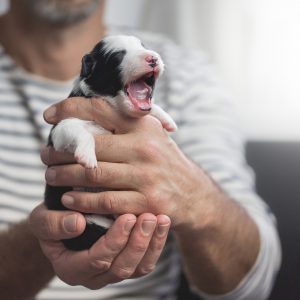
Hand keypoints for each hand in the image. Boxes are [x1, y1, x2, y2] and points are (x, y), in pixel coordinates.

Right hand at [29, 203, 169, 288]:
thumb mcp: (43, 219)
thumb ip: (52, 224)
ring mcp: (113, 271)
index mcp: (71, 268)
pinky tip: (163, 222)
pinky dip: (157, 243)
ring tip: (160, 219)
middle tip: (147, 217)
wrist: (67, 221)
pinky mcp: (128, 263)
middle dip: (137, 243)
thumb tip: (77, 223)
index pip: (96, 261)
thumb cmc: (54, 219)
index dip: (113, 241)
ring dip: (151, 244)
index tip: (127, 217)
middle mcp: (94, 276)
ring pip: (138, 268)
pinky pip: (146, 261)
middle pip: (121, 268)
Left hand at [42, 97, 211, 228]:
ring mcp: (147, 176)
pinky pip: (105, 201)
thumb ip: (125, 126)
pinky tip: (68, 199)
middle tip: (44, 155)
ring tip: (50, 175)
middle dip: (60, 151)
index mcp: (145, 126)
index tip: (49, 116)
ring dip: (64, 176)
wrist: (194, 196)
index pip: (102, 109)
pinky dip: (82, 201)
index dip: (71, 109)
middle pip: (92, 146)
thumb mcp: (153, 137)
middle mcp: (146, 148)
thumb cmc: (164, 164)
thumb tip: (86, 116)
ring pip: (94, 174)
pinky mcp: (147, 203)